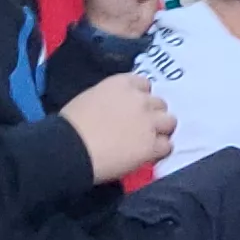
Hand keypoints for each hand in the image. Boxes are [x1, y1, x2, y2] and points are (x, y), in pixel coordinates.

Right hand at [60, 73, 174, 182]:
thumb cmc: (71, 125)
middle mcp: (140, 99)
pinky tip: (149, 156)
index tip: (134, 108)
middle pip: (159, 103)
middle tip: (141, 127)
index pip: (144, 84)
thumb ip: (110, 99)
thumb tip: (116, 109)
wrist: (70, 148)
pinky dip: (160, 151)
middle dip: (152, 114)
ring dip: (161, 130)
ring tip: (149, 141)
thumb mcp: (90, 99)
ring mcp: (149, 122)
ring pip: (170, 122)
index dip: (141, 97)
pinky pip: (167, 146)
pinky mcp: (152, 145)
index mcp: (121, 84)